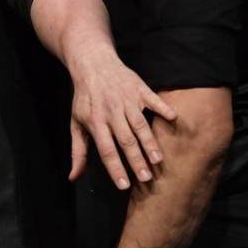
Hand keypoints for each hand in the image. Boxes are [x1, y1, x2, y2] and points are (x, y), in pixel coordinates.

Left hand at [68, 51, 177, 189]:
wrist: (92, 63)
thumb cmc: (85, 98)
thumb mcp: (76, 122)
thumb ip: (77, 151)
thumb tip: (73, 177)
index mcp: (95, 121)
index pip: (106, 149)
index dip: (115, 167)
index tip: (124, 185)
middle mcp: (111, 111)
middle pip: (125, 139)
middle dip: (136, 160)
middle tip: (146, 178)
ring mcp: (126, 99)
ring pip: (140, 124)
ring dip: (150, 142)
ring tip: (158, 160)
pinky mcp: (139, 88)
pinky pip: (152, 99)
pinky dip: (163, 107)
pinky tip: (173, 118)